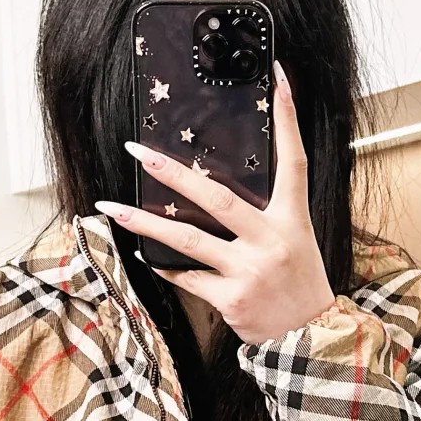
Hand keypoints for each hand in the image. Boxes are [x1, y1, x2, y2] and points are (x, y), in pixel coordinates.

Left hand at [95, 59, 335, 343]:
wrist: (309, 343)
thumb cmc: (298, 287)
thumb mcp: (296, 242)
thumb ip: (267, 215)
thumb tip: (219, 188)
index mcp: (292, 220)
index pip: (293, 160)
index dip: (287, 118)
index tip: (277, 77)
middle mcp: (271, 241)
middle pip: (217, 197)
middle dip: (174, 172)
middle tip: (139, 151)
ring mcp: (249, 271)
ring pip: (188, 240)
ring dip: (145, 222)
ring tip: (111, 207)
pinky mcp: (231, 300)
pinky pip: (188, 277)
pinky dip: (166, 266)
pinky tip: (146, 255)